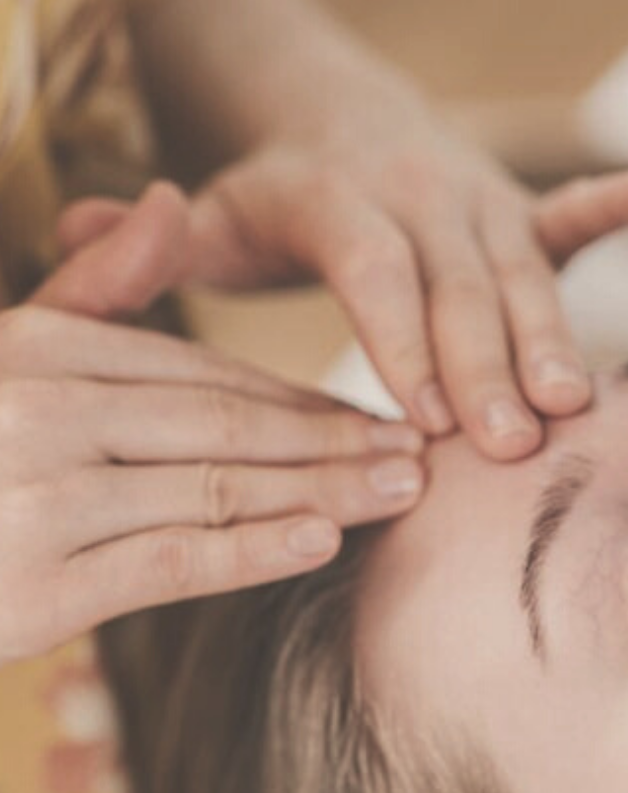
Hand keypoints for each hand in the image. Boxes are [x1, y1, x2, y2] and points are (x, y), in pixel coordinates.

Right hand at [1, 188, 424, 663]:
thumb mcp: (10, 352)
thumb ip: (95, 287)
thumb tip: (175, 205)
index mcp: (39, 352)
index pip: (202, 372)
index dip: (297, 393)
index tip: (375, 409)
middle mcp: (41, 412)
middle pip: (225, 423)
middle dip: (333, 439)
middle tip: (422, 450)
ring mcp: (37, 497)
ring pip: (214, 486)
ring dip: (321, 489)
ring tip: (401, 491)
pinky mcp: (34, 587)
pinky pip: (167, 561)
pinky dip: (250, 550)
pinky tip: (321, 542)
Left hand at [56, 110, 627, 459]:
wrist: (341, 121)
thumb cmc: (272, 203)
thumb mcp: (207, 222)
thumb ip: (150, 244)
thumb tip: (78, 221)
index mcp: (328, 194)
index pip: (370, 263)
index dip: (398, 334)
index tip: (423, 412)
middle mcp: (410, 186)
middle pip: (456, 278)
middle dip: (486, 363)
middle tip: (509, 443)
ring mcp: (474, 195)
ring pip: (520, 267)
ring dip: (552, 334)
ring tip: (575, 406)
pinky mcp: (517, 207)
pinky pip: (569, 206)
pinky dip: (615, 202)